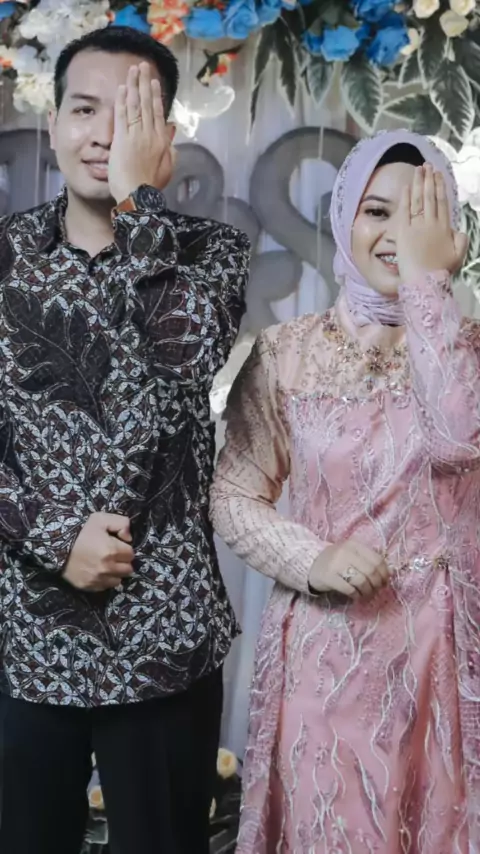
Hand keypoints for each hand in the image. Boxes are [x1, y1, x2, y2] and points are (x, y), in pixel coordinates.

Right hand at [63, 512, 133, 591]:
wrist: (57, 546)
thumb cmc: (81, 532)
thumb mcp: (101, 519)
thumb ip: (122, 523)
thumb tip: (129, 539)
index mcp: (112, 550)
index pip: (131, 554)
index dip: (125, 548)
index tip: (116, 545)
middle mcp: (107, 567)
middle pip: (128, 569)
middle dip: (123, 562)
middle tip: (113, 556)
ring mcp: (98, 579)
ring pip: (118, 580)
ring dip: (115, 573)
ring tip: (106, 564)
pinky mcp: (90, 587)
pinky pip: (106, 587)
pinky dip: (105, 580)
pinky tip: (98, 571)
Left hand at [109, 63, 174, 203]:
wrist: (137, 196)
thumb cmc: (151, 185)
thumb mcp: (167, 167)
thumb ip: (170, 146)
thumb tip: (172, 127)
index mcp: (161, 141)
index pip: (157, 113)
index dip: (155, 95)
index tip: (153, 82)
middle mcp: (149, 134)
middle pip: (146, 103)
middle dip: (144, 83)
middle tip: (143, 66)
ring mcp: (135, 135)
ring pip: (135, 105)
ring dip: (133, 85)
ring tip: (133, 70)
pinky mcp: (121, 139)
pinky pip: (122, 115)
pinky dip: (121, 100)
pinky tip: (121, 88)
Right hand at [308, 540, 389, 598]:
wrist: (311, 565)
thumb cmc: (336, 561)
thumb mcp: (351, 554)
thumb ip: (367, 560)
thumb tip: (388, 573)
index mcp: (354, 545)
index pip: (377, 559)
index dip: (384, 573)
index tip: (384, 582)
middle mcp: (345, 552)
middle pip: (371, 571)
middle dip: (377, 584)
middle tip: (376, 590)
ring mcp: (335, 564)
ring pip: (361, 581)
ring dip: (367, 591)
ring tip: (366, 595)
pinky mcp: (328, 577)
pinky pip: (349, 589)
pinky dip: (356, 595)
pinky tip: (356, 596)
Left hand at [396, 164, 467, 283]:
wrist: (424, 281)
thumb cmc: (440, 271)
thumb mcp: (457, 255)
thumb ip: (460, 240)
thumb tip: (458, 230)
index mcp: (444, 227)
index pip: (441, 202)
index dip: (439, 187)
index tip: (438, 175)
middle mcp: (431, 223)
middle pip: (429, 196)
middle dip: (428, 179)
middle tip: (427, 166)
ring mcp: (416, 226)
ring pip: (418, 200)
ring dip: (418, 183)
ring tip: (418, 170)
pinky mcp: (403, 232)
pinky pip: (404, 211)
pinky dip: (405, 198)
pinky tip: (406, 187)